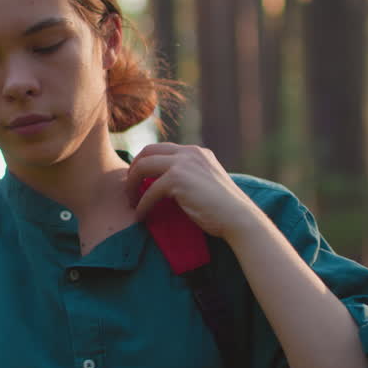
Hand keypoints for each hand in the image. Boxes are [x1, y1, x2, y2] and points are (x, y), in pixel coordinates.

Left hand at [124, 143, 262, 241]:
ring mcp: (184, 163)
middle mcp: (190, 152)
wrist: (239, 218)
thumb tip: (164, 185)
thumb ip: (188, 177)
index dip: (146, 162)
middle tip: (128, 188)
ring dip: (132, 184)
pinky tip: (140, 216)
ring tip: (130, 201)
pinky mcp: (178, 179)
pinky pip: (150, 190)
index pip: (161, 148)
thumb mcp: (205, 184)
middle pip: (148, 151)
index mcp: (196, 152)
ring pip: (143, 166)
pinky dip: (142, 204)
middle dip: (134, 168)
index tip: (138, 181)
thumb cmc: (223, 209)